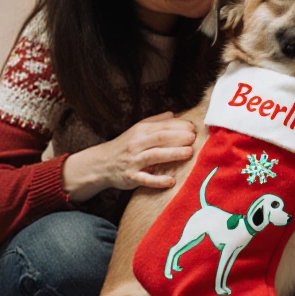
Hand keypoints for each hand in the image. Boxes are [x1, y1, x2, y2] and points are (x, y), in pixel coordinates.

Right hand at [63, 112, 195, 200]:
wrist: (101, 163)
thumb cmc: (124, 146)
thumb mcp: (136, 130)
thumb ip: (155, 121)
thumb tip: (174, 114)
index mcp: (139, 132)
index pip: (161, 127)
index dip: (178, 126)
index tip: (193, 127)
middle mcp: (136, 145)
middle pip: (159, 139)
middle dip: (177, 137)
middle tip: (193, 137)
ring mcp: (133, 161)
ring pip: (154, 156)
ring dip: (172, 154)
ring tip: (189, 152)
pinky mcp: (131, 177)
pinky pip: (146, 179)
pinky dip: (158, 181)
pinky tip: (171, 181)